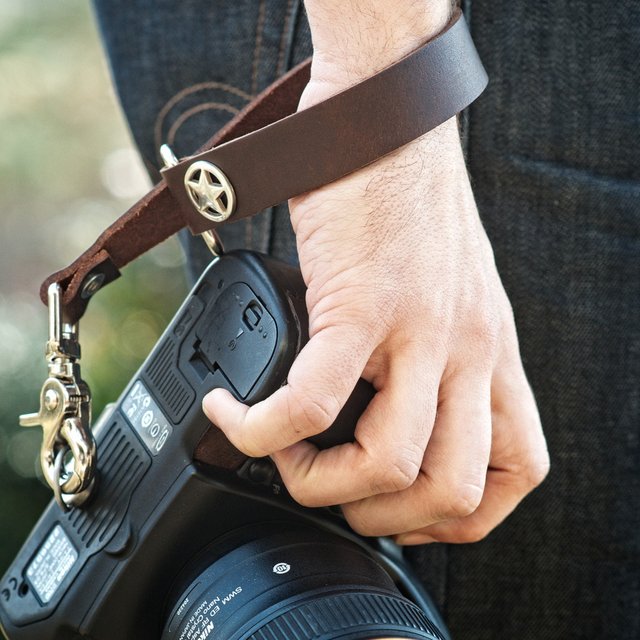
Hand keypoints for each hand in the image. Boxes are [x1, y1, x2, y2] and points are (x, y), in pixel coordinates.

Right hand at [202, 1, 548, 543]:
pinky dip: (262, 430)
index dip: (459, 517)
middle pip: (453, 492)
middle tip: (331, 486)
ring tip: (280, 450)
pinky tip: (232, 412)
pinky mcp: (360, 303)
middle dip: (382, 519)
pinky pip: (311, 404)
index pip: (517, 473)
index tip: (404, 510)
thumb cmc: (409, 199)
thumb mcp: (450, 290)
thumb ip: (431, 354)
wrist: (386, 117)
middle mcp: (468, 350)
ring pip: (390, 466)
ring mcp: (419, 331)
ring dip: (323, 485)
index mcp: (491, 352)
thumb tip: (368, 410)